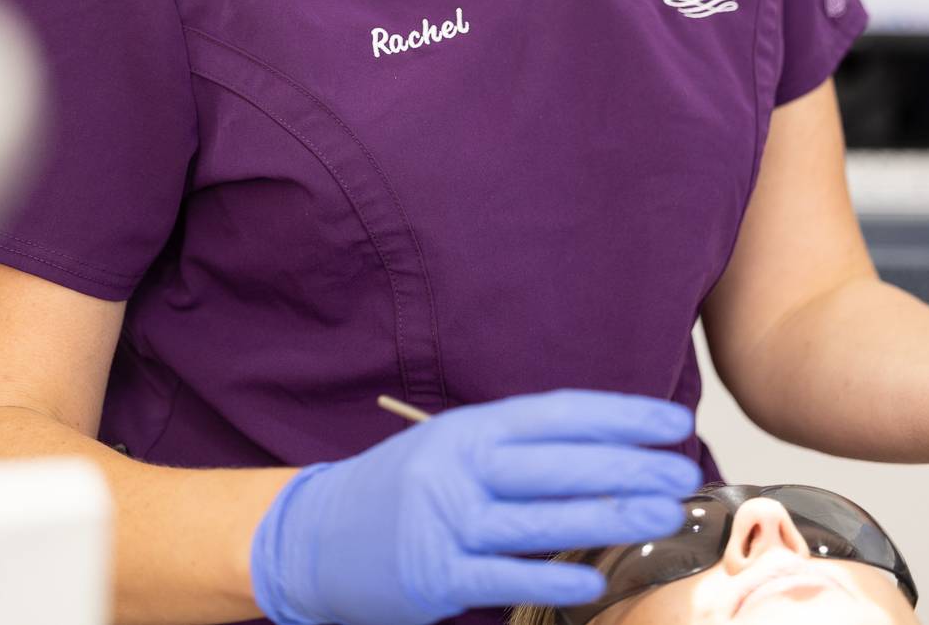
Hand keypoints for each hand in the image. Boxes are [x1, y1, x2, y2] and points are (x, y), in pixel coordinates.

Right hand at [248, 387, 701, 624]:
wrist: (317, 535)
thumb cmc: (402, 488)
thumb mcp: (453, 448)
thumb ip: (516, 450)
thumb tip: (605, 453)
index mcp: (470, 427)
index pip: (558, 414)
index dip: (619, 416)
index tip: (670, 422)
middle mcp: (459, 466)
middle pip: (558, 463)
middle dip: (628, 467)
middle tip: (681, 472)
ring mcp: (446, 521)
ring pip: (542, 519)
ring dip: (609, 519)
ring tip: (663, 516)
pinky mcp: (434, 575)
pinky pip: (505, 576)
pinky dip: (552, 579)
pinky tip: (594, 583)